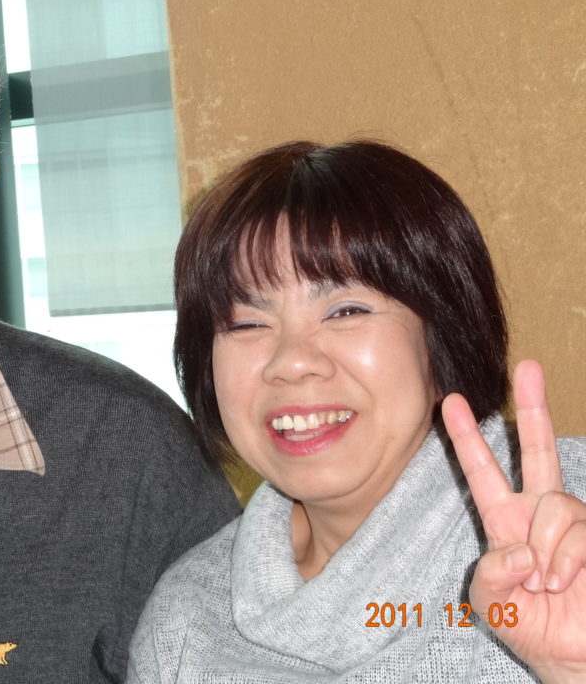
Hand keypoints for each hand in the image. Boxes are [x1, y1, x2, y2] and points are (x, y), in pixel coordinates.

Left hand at [442, 360, 585, 682]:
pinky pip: (577, 530)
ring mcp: (572, 522)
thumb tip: (517, 548)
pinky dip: (565, 560)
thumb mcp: (491, 604)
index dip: (466, 437)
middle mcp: (539, 512)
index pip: (482, 470)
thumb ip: (491, 576)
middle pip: (536, 450)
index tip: (449, 401)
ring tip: (545, 582)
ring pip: (555, 504)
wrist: (573, 656)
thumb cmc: (531, 628)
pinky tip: (563, 581)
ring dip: (545, 550)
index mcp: (505, 521)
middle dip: (533, 407)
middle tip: (527, 366)